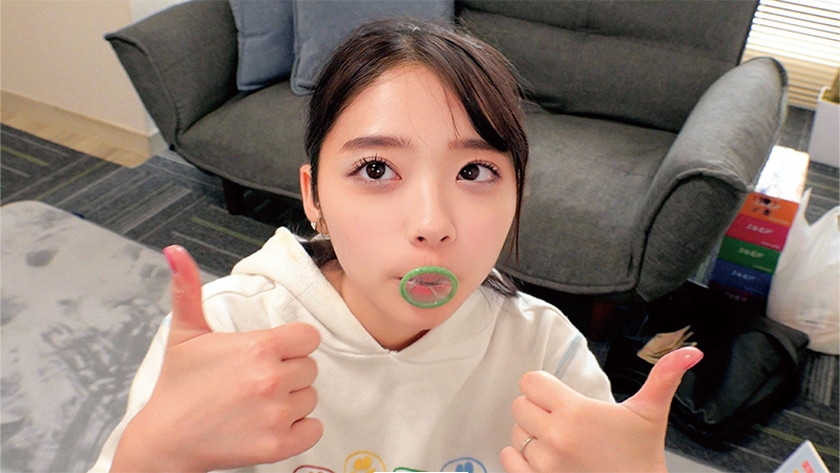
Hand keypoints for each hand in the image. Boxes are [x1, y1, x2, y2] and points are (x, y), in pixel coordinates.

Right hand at [111, 245, 322, 472]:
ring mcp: (276, 414)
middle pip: (310, 368)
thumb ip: (188, 289)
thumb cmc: (178, 387)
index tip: (272, 353)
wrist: (166, 440)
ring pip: (311, 398)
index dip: (292, 345)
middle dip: (289, 373)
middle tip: (257, 381)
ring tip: (258, 403)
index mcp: (257, 348)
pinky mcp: (278, 445)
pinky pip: (314, 429)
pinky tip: (271, 423)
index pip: (308, 338)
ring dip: (292, 401)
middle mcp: (271, 379)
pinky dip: (299, 429)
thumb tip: (175, 251)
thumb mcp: (185, 334)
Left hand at [500, 346, 702, 472]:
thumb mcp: (650, 414)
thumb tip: (691, 352)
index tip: (559, 397)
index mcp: (576, 413)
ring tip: (560, 443)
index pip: (530, 381)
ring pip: (515, 433)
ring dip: (531, 436)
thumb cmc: (641, 459)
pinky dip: (520, 458)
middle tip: (562, 421)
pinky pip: (508, 458)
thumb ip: (665, 377)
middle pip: (519, 405)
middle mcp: (555, 437)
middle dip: (537, 410)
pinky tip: (546, 459)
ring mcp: (542, 464)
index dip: (544, 387)